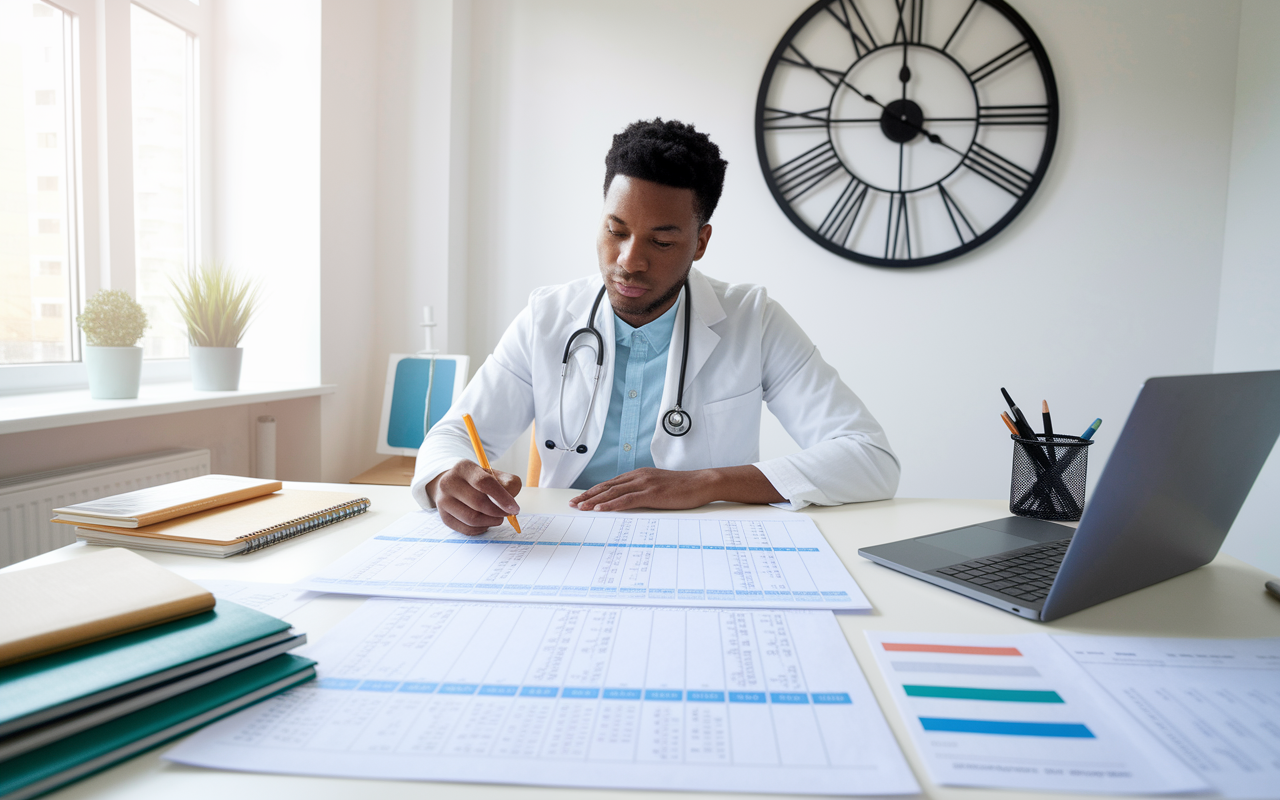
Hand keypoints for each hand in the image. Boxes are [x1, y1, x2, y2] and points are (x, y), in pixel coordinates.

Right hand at [427, 461, 521, 535]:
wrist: (452, 486)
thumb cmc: (477, 481)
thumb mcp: (493, 474)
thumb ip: (508, 483)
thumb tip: (510, 501)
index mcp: (464, 467)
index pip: (484, 483)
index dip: (502, 497)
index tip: (514, 508)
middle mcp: (449, 482)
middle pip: (478, 503)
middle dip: (498, 512)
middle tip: (508, 513)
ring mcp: (443, 501)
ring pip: (472, 519)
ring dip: (491, 521)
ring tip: (498, 517)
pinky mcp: (444, 517)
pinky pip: (467, 529)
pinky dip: (481, 528)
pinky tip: (486, 522)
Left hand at [570, 468, 712, 511]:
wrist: (701, 483)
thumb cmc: (683, 487)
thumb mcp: (659, 486)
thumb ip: (643, 490)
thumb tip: (630, 500)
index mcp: (639, 474)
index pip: (611, 483)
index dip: (593, 491)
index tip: (580, 498)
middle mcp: (639, 476)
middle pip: (607, 486)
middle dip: (587, 495)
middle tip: (572, 503)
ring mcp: (644, 484)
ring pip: (613, 492)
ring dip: (594, 500)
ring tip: (580, 507)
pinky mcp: (651, 493)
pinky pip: (626, 500)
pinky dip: (611, 504)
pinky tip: (600, 509)